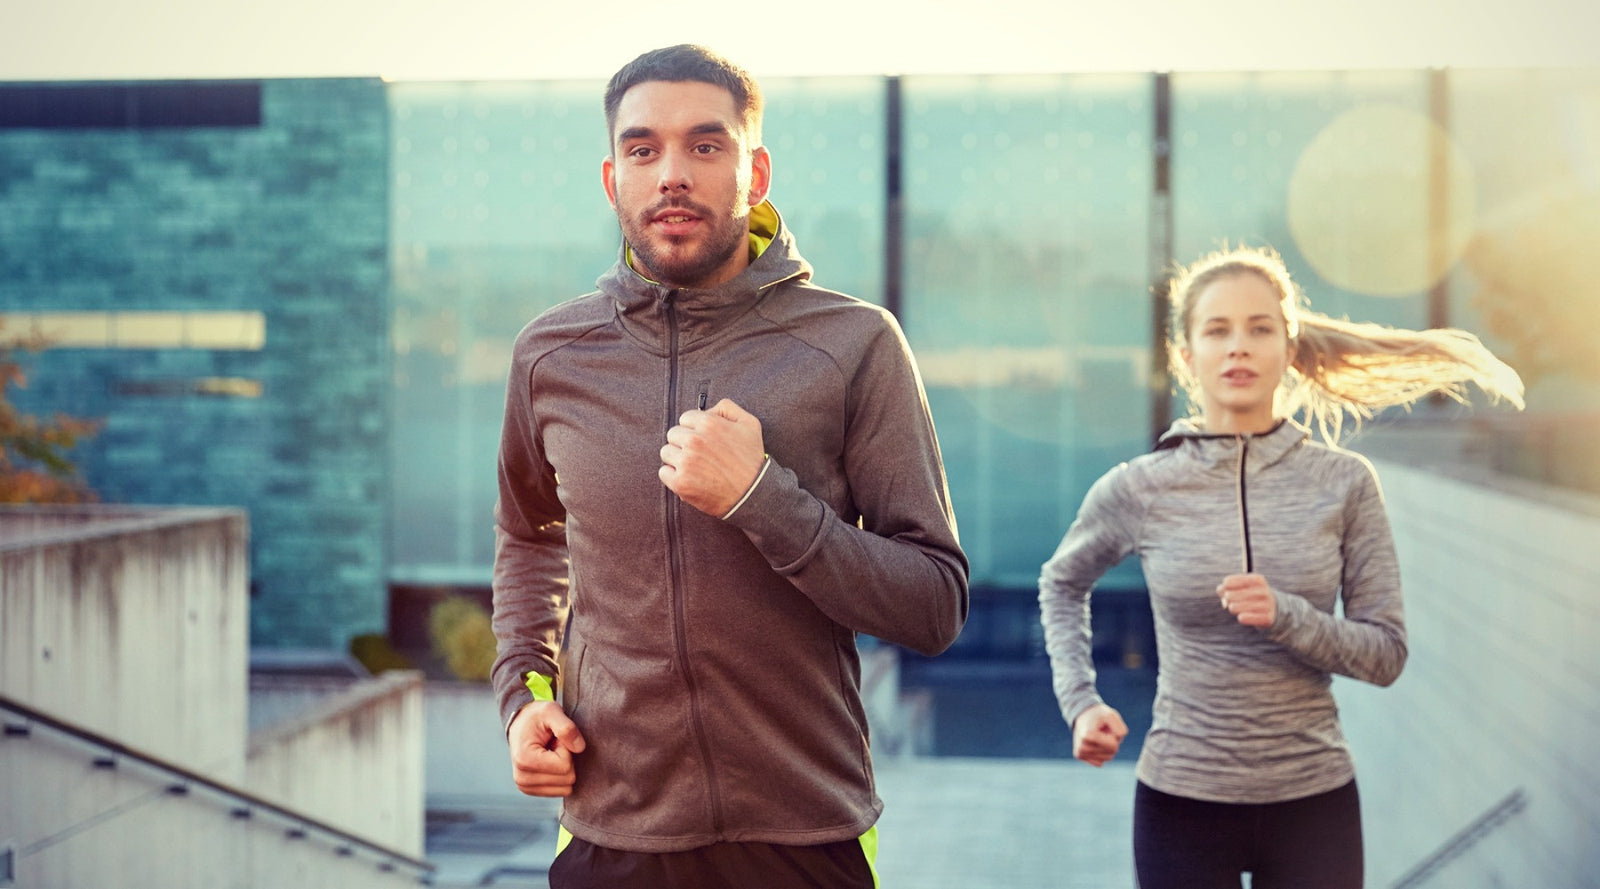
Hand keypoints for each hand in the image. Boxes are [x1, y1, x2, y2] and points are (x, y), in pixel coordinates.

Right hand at [507, 700, 585, 796]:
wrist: (521, 724)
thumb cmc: (537, 716)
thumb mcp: (551, 711)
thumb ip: (567, 728)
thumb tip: (580, 748)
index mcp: (524, 760)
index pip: (565, 766)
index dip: (566, 749)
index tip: (555, 738)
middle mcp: (522, 779)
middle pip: (567, 779)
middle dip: (566, 759)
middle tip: (553, 745)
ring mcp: (526, 787)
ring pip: (566, 788)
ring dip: (563, 768)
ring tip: (551, 752)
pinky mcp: (532, 791)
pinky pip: (561, 791)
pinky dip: (560, 776)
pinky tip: (549, 762)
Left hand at [659, 398, 765, 515]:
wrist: (753, 494)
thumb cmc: (752, 460)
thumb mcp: (749, 424)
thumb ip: (727, 408)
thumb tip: (707, 410)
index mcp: (709, 423)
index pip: (685, 418)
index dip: (694, 429)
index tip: (703, 441)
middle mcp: (694, 440)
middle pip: (673, 434)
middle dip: (684, 443)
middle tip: (699, 455)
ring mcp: (686, 462)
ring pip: (666, 452)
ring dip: (677, 459)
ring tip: (695, 467)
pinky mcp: (680, 482)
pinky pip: (663, 472)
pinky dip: (673, 476)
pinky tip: (689, 478)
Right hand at [1072, 703, 1127, 767]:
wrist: (1082, 715)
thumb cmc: (1098, 715)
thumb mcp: (1111, 715)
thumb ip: (1120, 729)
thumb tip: (1117, 743)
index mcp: (1087, 736)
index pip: (1114, 745)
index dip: (1114, 735)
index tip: (1105, 727)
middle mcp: (1082, 747)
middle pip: (1112, 752)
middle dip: (1112, 741)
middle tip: (1103, 731)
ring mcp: (1080, 753)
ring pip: (1108, 758)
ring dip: (1108, 747)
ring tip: (1099, 736)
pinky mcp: (1080, 756)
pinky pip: (1101, 761)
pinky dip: (1102, 752)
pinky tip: (1095, 742)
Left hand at [1218, 573, 1276, 627]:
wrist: (1273, 608)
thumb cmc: (1251, 595)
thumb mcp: (1241, 587)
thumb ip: (1226, 588)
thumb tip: (1221, 591)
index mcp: (1257, 579)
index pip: (1229, 581)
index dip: (1225, 586)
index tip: (1226, 588)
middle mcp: (1264, 591)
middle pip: (1230, 595)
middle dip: (1227, 599)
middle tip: (1231, 601)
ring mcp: (1267, 605)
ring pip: (1234, 607)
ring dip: (1232, 609)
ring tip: (1235, 608)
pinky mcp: (1267, 618)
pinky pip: (1243, 618)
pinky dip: (1240, 618)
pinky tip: (1242, 616)